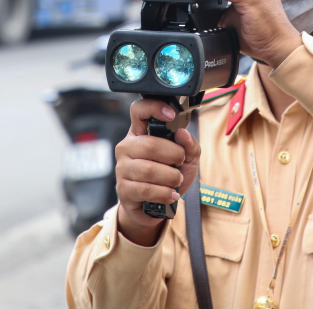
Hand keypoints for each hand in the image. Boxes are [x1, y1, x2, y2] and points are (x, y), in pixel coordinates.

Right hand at [115, 98, 200, 245]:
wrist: (157, 205)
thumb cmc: (169, 176)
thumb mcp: (187, 158)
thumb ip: (189, 145)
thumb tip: (182, 134)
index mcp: (140, 132)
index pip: (138, 110)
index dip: (153, 108)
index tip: (170, 115)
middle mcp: (127, 147)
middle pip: (150, 145)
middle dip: (173, 155)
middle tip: (181, 162)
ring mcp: (122, 168)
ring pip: (148, 169)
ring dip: (170, 177)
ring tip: (176, 181)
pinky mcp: (123, 189)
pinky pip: (145, 189)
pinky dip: (163, 193)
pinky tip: (171, 194)